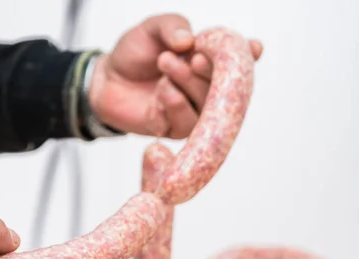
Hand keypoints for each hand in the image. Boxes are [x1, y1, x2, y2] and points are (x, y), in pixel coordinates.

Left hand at [88, 14, 263, 137]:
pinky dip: (173, 105)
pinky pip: (183, 122)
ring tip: (165, 64)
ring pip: (204, 106)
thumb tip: (188, 41)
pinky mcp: (173, 129)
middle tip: (195, 58)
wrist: (104, 80)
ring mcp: (191, 111)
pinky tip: (160, 94)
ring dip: (186, 83)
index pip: (237, 62)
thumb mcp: (151, 29)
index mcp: (207, 62)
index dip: (248, 56)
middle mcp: (204, 89)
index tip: (254, 48)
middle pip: (224, 87)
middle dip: (210, 71)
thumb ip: (172, 28)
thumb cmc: (133, 53)